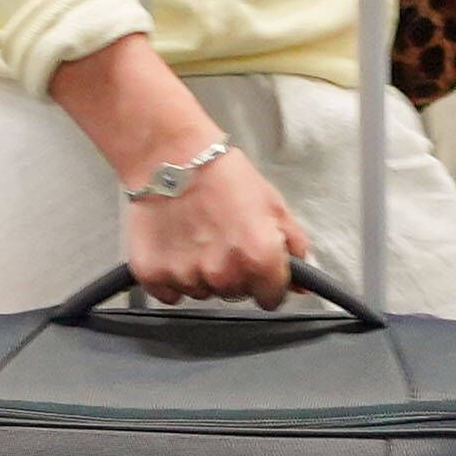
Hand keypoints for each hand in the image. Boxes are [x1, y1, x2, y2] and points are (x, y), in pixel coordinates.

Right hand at [51, 34, 312, 304]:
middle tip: (223, 239)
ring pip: (203, 292)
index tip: (259, 268)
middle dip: (234, 273)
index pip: (271, 299)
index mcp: (259, 258)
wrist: (171, 156)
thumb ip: (292, 246)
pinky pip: (170, 293)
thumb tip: (301, 283)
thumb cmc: (224, 175)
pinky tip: (175, 246)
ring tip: (197, 236)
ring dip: (202, 273)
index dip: (268, 283)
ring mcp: (187, 277)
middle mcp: (224, 274)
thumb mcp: (272, 204)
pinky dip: (172, 276)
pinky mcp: (154, 275)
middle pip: (236, 293)